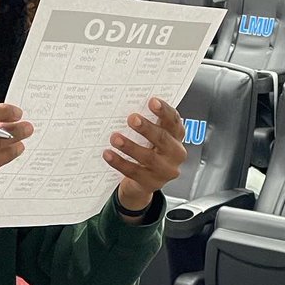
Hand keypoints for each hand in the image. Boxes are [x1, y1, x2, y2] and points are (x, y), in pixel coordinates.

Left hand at [105, 97, 185, 213]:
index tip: (152, 101)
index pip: (174, 122)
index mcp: (176, 137)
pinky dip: (120, 162)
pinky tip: (108, 154)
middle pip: (163, 139)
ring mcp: (165, 171)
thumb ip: (148, 122)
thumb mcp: (151, 137)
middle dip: (147, 128)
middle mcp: (175, 154)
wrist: (143, 182)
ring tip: (115, 138)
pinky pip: (134, 172)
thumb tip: (127, 104)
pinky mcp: (151, 183)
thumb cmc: (147, 151)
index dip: (164, 111)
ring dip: (130, 146)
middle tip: (131, 118)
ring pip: (149, 157)